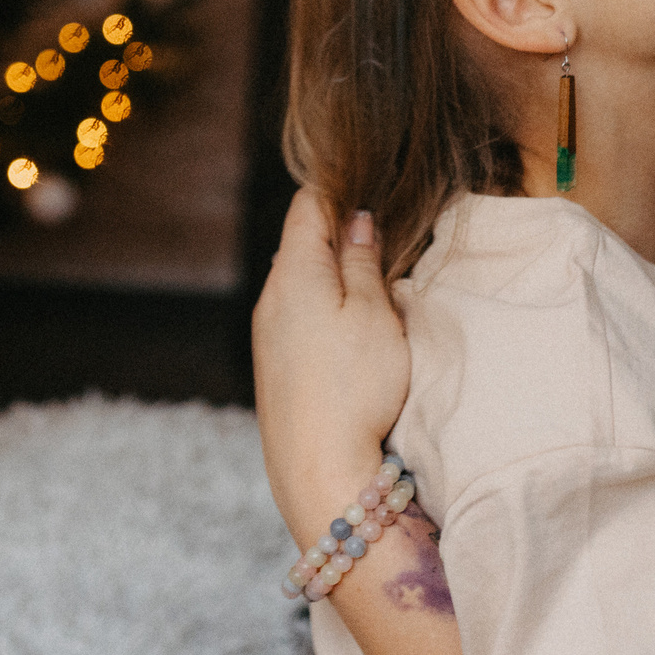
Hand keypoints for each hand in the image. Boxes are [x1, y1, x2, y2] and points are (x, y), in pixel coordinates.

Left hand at [252, 189, 412, 549]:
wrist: (319, 471)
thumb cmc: (356, 389)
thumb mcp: (375, 315)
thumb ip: (362, 261)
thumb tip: (355, 219)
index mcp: (294, 272)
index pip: (308, 204)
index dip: (341, 187)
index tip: (373, 183)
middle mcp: (271, 297)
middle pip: (302, 242)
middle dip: (339, 231)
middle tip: (386, 231)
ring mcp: (268, 334)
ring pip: (301, 281)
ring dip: (334, 274)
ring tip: (377, 282)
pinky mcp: (274, 367)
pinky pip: (298, 317)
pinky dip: (324, 307)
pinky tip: (352, 329)